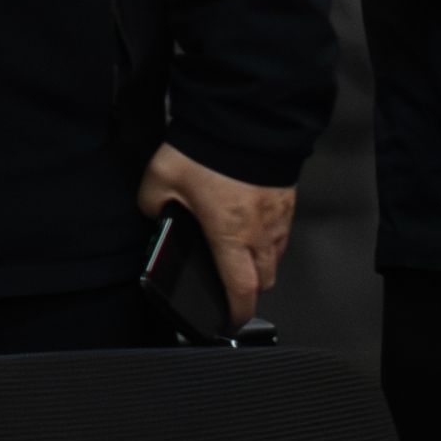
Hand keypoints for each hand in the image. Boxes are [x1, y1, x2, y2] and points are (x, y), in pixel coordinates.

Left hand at [137, 144, 294, 324]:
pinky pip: (281, 232)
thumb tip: (153, 214)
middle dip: (248, 288)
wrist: (244, 118)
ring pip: (275, 257)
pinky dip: (268, 238)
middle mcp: (261, 232)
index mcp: (231, 235)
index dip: (238, 313)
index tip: (232, 322)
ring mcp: (278, 217)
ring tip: (237, 253)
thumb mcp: (161, 178)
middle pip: (264, 279)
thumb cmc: (207, 149)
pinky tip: (248, 223)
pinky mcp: (287, 200)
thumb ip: (153, 203)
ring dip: (259, 263)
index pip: (242, 290)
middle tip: (230, 285)